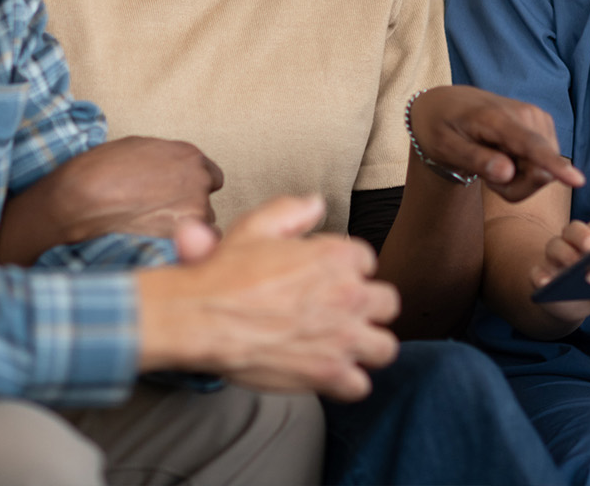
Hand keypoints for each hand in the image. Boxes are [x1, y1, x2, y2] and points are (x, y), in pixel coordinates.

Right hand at [0, 136, 223, 264]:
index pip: (210, 176)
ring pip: (202, 227)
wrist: (77, 204)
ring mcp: (195, 212)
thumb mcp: (135, 150)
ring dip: (183, 231)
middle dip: (186, 210)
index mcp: (188, 156)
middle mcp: (198, 182)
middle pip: (205, 203)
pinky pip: (195, 250)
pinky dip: (181, 250)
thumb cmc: (97, 175)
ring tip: (149, 232)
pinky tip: (155, 245)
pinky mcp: (184, 240)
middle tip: (155, 216)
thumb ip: (165, 160)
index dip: (190, 188)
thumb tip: (170, 172)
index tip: (173, 196)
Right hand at [136, 196, 400, 401]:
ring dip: (367, 346)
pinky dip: (345, 383)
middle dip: (368, 307)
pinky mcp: (329, 373)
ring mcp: (343, 337)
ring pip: (385, 347)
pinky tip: (327, 373)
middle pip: (387, 303)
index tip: (327, 279)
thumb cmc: (226, 271)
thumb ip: (292, 211)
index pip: (367, 261)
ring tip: (344, 345)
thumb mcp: (256, 225)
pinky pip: (360, 386)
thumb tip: (317, 204)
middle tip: (342, 313)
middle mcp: (349, 295)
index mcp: (337, 256)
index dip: (347, 270)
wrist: (202, 317)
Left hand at [409, 85, 583, 200]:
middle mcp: (526, 115)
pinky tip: (504, 159)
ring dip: (518, 181)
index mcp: (496, 119)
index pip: (530, 146)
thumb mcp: (444, 147)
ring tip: (491, 165)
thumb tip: (508, 173)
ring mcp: (538, 120)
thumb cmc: (441, 127)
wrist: (446, 105)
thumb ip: (476, 160)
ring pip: (545, 172)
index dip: (554, 165)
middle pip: (540, 171)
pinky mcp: (544, 126)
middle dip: (515, 187)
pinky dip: (523, 173)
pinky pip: (545, 166)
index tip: (578, 181)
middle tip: (485, 178)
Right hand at [525, 218, 589, 328]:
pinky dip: (541, 276)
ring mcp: (554, 256)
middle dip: (585, 236)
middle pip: (575, 230)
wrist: (572, 303)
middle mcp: (572, 241)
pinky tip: (547, 282)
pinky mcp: (540, 274)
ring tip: (575, 264)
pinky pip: (537, 272)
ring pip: (555, 246)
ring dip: (565, 254)